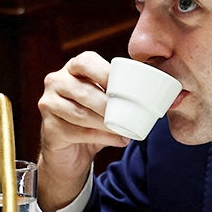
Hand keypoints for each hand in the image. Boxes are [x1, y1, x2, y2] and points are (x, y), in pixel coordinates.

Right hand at [36, 52, 129, 211]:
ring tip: (125, 129)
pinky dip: (101, 137)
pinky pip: (77, 132)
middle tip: (129, 114)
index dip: (107, 73)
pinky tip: (117, 139)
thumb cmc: (92, 118)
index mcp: (73, 68)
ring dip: (106, 123)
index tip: (126, 88)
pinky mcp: (49, 127)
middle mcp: (56, 81)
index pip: (87, 62)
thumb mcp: (107, 101)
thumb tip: (162, 96)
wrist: (70, 150)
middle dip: (109, 104)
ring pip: (80, 113)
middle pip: (84, 91)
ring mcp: (49, 104)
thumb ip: (123, 93)